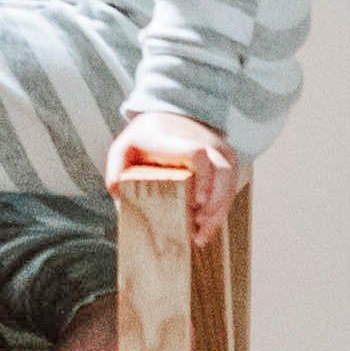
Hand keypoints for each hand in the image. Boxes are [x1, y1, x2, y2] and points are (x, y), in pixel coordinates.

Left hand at [108, 109, 240, 246]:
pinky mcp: (226, 156)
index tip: (195, 201)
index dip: (202, 179)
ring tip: (201, 235)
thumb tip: (122, 203)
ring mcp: (216, 147)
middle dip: (214, 203)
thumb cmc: (143, 140)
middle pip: (220, 170)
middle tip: (197, 226)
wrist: (168, 115)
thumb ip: (116, 175)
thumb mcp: (122, 152)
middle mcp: (200, 139)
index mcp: (170, 138)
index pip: (196, 153)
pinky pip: (232, 183)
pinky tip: (208, 226)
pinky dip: (223, 207)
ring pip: (229, 179)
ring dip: (219, 209)